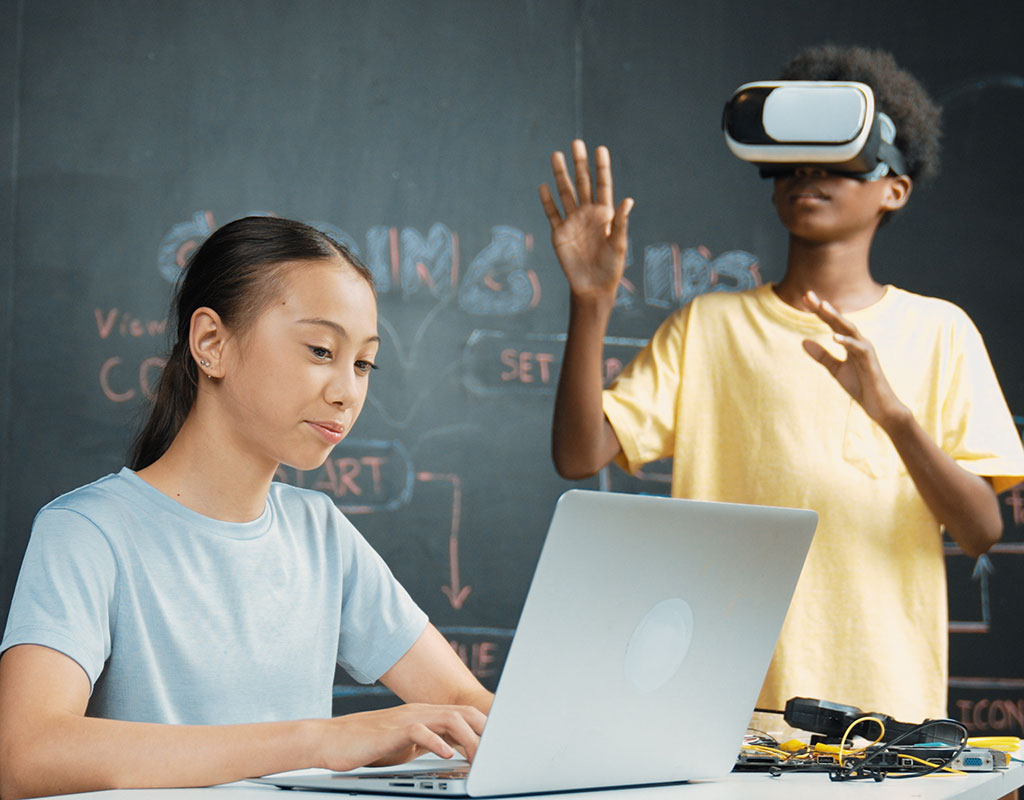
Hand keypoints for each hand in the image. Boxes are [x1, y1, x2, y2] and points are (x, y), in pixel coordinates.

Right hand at [319, 703, 486, 772]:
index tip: (500, 745)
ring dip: (468, 738)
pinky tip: (447, 755)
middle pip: (463, 714)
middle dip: (484, 732)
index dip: (485, 728)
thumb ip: (429, 742)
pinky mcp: (392, 731)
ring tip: (479, 758)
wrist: (332, 739)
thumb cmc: (368, 744)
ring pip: (448, 719)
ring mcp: (407, 718)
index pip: (464, 715)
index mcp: (426, 715)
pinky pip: (420, 732)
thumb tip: (454, 751)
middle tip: (497, 753)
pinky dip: (436, 742)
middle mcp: (420, 711)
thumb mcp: (406, 744)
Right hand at [539, 139, 633, 300]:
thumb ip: (620, 222)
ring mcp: (572, 222)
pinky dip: (547, 201)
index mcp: (604, 214)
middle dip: (579, 163)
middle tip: (576, 143)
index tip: (600, 149)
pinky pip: (552, 214)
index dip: (601, 168)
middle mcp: (587, 214)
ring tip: (556, 155)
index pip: (603, 185)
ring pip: (565, 193)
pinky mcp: (559, 234)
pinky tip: (543, 186)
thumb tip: (628, 200)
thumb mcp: (619, 244)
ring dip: (560, 175)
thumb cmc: (611, 267)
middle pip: (582, 183)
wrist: (593, 287)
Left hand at [801, 291, 909, 429]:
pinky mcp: (870, 362)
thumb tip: (802, 341)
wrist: (880, 406)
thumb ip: (821, 355)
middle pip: (839, 321)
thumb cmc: (861, 386)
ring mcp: (866, 350)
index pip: (832, 323)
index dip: (819, 311)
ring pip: (850, 329)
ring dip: (836, 317)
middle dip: (824, 308)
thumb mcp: (835, 370)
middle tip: (808, 295)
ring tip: (823, 307)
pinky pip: (858, 348)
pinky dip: (847, 341)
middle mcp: (859, 342)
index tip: (804, 298)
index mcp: (850, 342)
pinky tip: (834, 337)